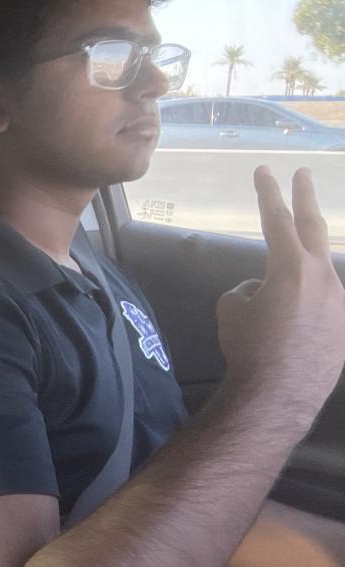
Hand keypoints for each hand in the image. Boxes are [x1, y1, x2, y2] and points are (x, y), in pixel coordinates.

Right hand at [216, 167, 344, 414]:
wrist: (278, 394)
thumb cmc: (248, 347)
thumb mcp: (233, 308)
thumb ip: (250, 286)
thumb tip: (263, 287)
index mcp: (291, 267)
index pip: (277, 220)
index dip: (267, 194)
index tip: (264, 172)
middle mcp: (323, 278)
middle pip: (313, 227)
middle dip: (304, 198)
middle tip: (302, 175)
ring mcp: (340, 302)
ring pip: (319, 274)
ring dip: (301, 273)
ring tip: (279, 298)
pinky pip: (325, 305)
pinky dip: (308, 306)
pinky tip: (293, 330)